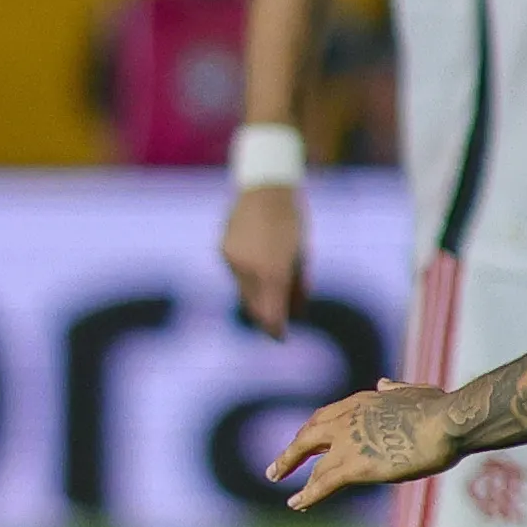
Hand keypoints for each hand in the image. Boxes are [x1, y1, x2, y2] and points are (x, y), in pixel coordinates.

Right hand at [221, 183, 307, 334]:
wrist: (265, 188)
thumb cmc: (292, 221)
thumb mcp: (302, 255)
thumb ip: (298, 286)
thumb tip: (297, 312)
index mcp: (274, 272)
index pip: (271, 315)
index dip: (276, 330)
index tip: (281, 337)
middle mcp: (251, 270)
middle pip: (255, 307)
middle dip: (266, 316)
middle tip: (276, 323)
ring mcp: (234, 261)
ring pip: (244, 291)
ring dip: (257, 294)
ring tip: (272, 282)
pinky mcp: (224, 252)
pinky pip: (236, 274)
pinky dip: (248, 276)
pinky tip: (257, 260)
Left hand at [270, 381, 464, 508]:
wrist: (446, 422)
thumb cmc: (440, 408)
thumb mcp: (414, 391)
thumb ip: (395, 390)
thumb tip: (383, 383)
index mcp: (361, 400)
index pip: (326, 417)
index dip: (313, 431)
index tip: (303, 441)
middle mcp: (347, 419)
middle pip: (309, 436)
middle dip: (292, 454)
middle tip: (276, 470)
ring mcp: (348, 443)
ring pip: (314, 465)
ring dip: (299, 481)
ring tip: (293, 499)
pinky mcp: (356, 466)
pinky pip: (323, 483)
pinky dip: (308, 495)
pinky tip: (297, 505)